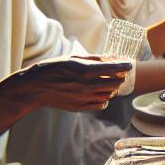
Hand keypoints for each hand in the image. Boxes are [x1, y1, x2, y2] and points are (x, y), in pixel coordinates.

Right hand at [6, 56, 130, 111]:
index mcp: (85, 70)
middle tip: (117, 74)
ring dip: (111, 89)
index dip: (124, 66)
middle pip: (115, 83)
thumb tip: (111, 57)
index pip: (113, 69)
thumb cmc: (53, 68)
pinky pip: (101, 105)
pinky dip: (104, 99)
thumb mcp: (73, 59)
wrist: (36, 87)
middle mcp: (86, 85)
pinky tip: (98, 94)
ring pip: (109, 95)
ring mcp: (84, 98)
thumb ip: (94, 59)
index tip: (129, 65)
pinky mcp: (80, 107)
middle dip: (119, 78)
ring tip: (105, 83)